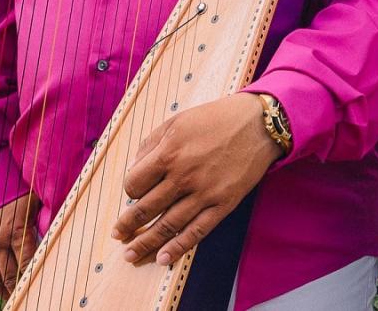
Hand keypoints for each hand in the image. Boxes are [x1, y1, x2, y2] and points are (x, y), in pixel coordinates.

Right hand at [0, 190, 39, 296]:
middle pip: (9, 275)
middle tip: (27, 295)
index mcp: (16, 229)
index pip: (27, 263)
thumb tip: (58, 235)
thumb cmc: (15, 186)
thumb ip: (44, 220)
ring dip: (3, 289)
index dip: (33, 277)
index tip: (40, 285)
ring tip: (12, 295)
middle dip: (18, 288)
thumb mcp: (34, 201)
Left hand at [112, 93, 282, 265]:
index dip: (129, 191)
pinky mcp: (223, 204)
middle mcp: (183, 176)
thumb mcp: (177, 121)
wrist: (259, 124)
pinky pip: (197, 231)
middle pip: (146, 208)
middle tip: (118, 235)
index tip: (132, 194)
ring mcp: (204, 193)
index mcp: (169, 153)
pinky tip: (163, 258)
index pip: (134, 183)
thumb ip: (151, 143)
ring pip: (167, 225)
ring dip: (146, 242)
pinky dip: (178, 247)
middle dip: (128, 225)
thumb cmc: (217, 119)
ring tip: (132, 255)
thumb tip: (134, 168)